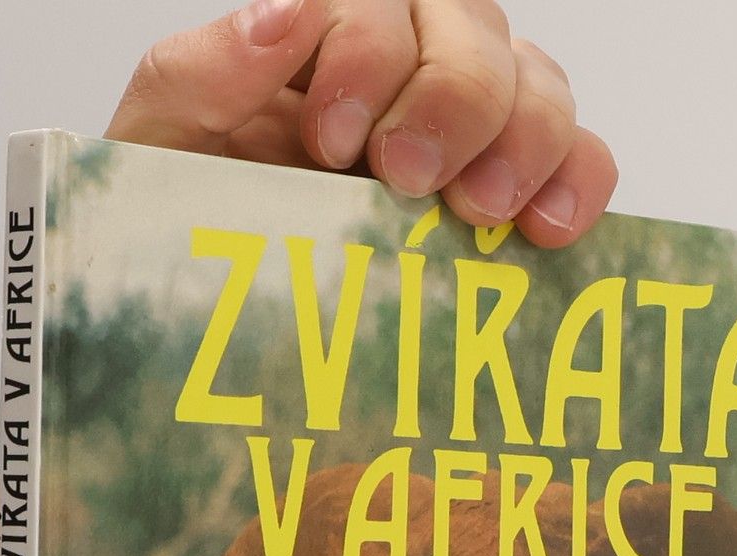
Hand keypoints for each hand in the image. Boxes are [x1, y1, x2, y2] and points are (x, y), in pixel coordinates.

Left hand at [107, 0, 616, 247]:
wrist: (212, 342)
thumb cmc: (186, 238)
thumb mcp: (157, 153)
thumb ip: (200, 75)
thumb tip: (288, 9)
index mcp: (320, 40)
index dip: (368, 53)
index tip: (334, 139)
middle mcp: (405, 67)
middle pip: (471, 28)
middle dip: (449, 98)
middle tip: (407, 179)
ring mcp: (469, 130)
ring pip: (536, 82)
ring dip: (522, 138)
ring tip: (482, 211)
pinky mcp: (514, 195)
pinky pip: (579, 157)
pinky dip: (578, 180)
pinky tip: (546, 229)